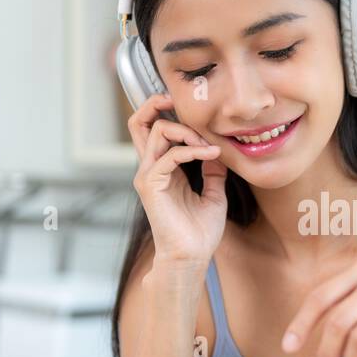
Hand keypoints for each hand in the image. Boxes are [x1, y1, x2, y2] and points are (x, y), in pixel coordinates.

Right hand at [128, 92, 227, 264]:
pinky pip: (170, 155)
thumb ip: (212, 172)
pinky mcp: (150, 184)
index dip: (168, 113)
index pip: (154, 130)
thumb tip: (217, 153)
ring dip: (186, 130)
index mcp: (163, 170)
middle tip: (177, 100)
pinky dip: (193, 150)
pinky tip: (211, 155)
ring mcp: (148, 175)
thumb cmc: (200, 232)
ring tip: (209, 145)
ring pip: (155, 131)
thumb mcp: (214, 194)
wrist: (192, 256)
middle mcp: (151, 168)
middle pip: (139, 123)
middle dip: (156, 103)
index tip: (195, 112)